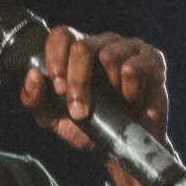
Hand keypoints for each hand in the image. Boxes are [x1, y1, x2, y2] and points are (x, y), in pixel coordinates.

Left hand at [19, 26, 171, 185]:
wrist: (123, 149)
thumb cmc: (90, 129)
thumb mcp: (54, 120)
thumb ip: (35, 100)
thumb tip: (33, 75)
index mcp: (77, 53)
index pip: (60, 35)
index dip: (55, 58)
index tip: (58, 87)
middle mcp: (102, 44)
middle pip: (82, 46)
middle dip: (77, 81)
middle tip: (79, 110)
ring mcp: (128, 48)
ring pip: (109, 56)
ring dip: (107, 89)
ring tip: (113, 103)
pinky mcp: (152, 59)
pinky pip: (133, 67)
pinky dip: (128, 90)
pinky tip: (131, 100)